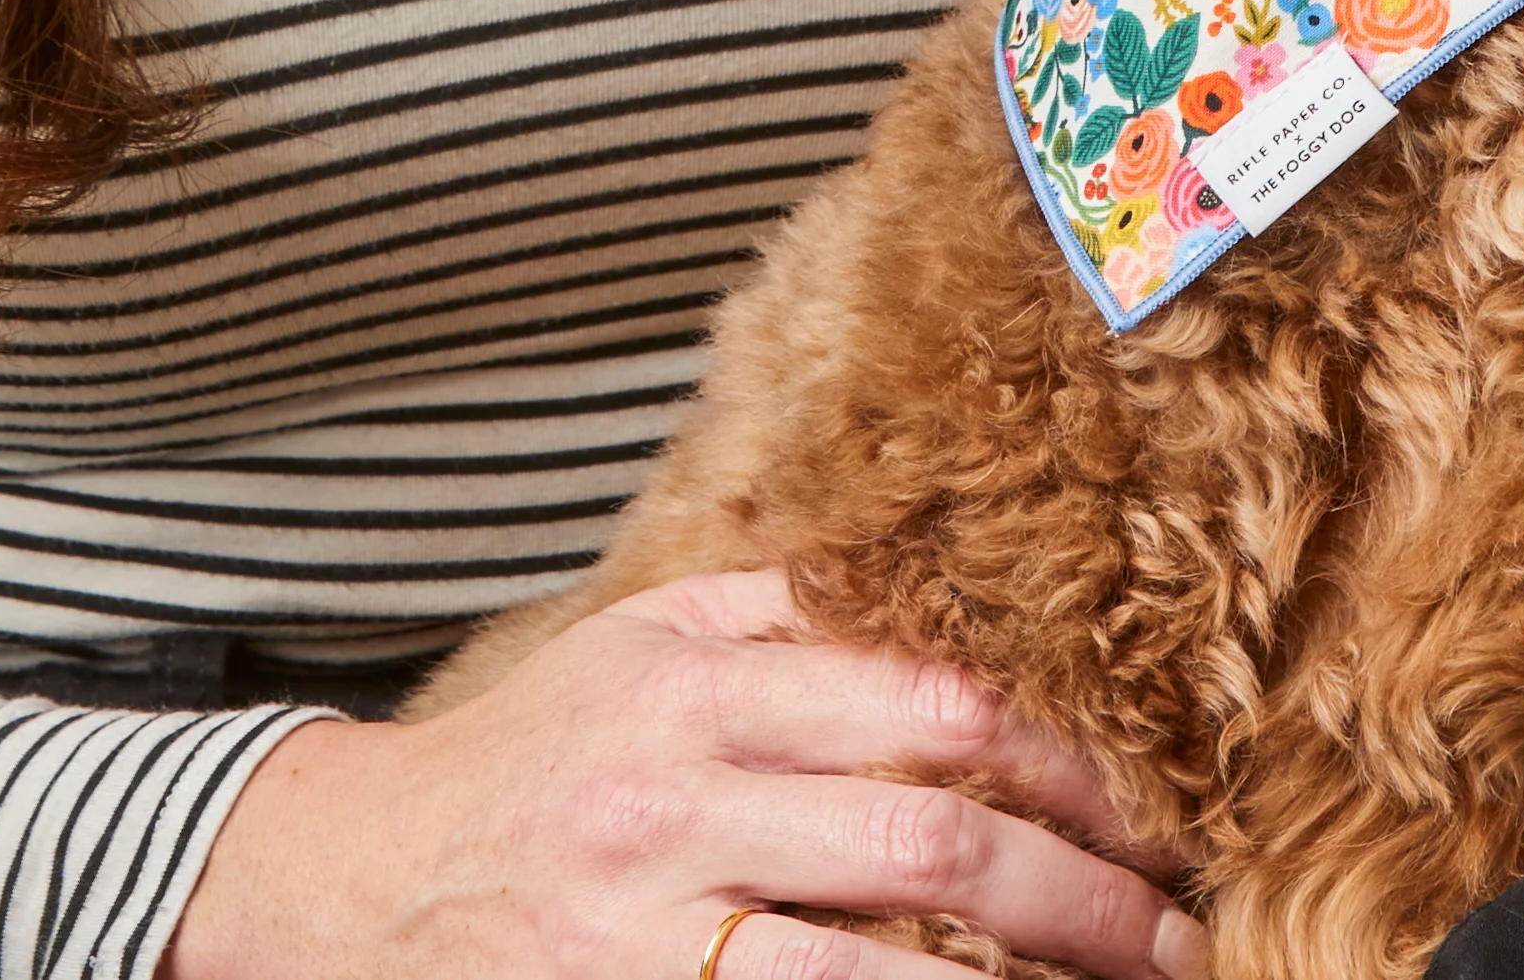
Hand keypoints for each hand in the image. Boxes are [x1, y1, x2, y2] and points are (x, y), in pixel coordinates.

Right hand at [159, 566, 1208, 979]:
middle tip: (1178, 934)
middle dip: (1080, 902)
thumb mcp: (636, 638)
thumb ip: (775, 610)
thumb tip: (936, 586)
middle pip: (927, 850)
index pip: (926, 708)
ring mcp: (643, 938)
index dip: (1061, 761)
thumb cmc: (527, 754)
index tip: (1149, 806)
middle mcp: (676, 804)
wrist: (345, 881)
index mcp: (697, 684)